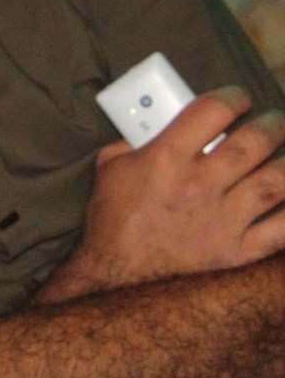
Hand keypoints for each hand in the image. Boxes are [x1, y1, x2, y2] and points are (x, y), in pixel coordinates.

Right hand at [38, 87, 284, 302]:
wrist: (116, 280)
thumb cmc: (111, 224)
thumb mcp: (109, 169)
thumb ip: (133, 143)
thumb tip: (153, 127)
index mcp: (165, 158)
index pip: (212, 111)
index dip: (233, 97)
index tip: (238, 99)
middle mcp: (199, 185)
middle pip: (254, 142)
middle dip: (272, 124)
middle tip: (274, 121)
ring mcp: (223, 220)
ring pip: (276, 181)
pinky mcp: (237, 252)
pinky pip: (282, 230)